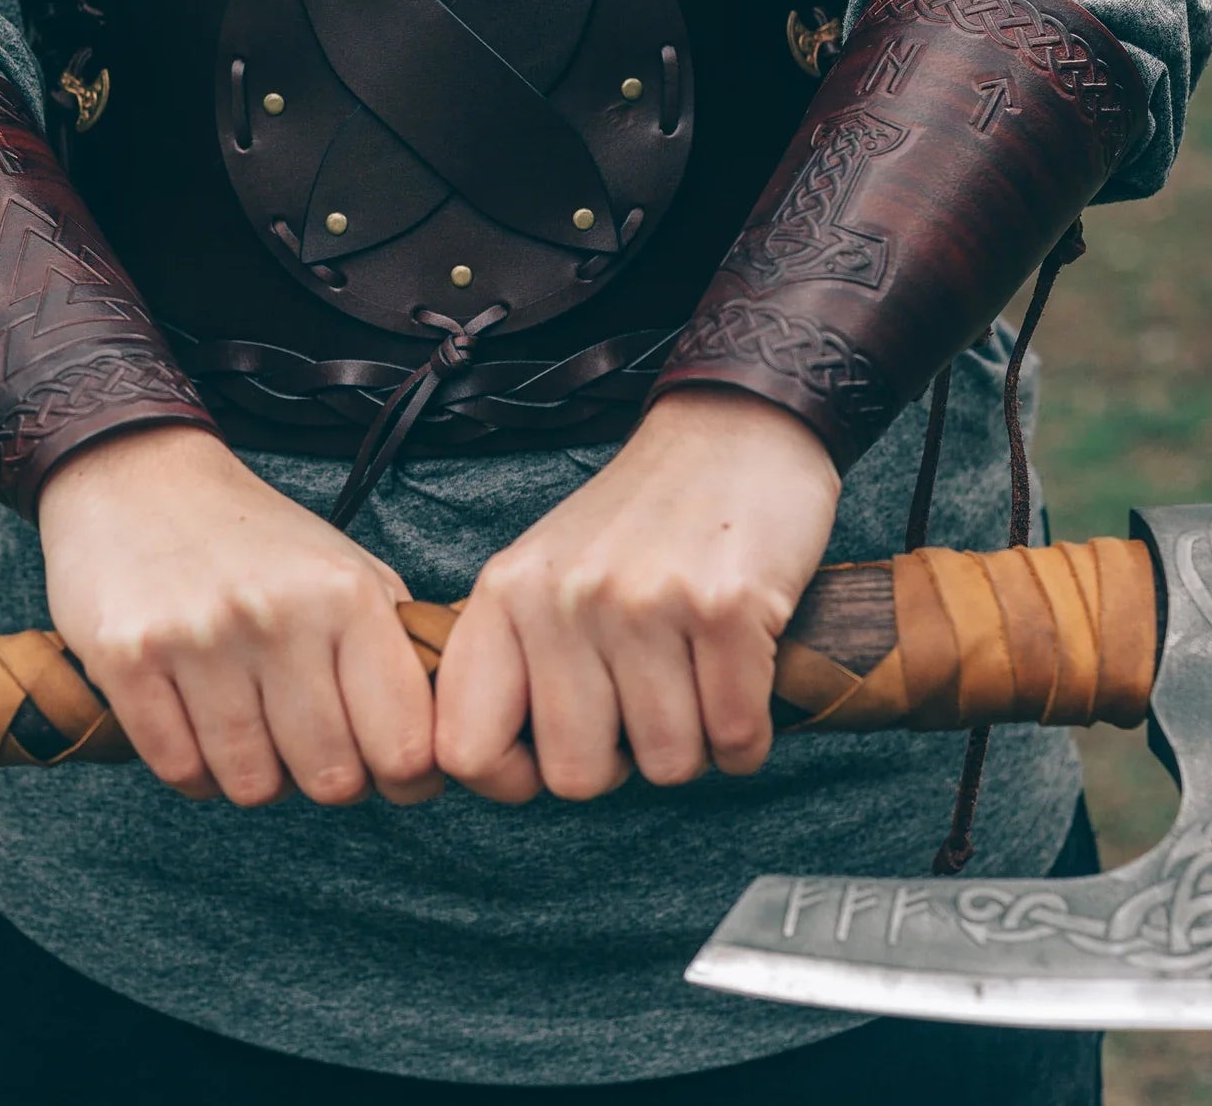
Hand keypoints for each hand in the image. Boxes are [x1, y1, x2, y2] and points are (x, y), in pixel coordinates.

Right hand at [38, 425, 440, 807]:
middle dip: (329, 777)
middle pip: (331, 779)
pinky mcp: (129, 658)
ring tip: (254, 726)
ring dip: (259, 774)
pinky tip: (200, 724)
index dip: (408, 779)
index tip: (396, 773)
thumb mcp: (349, 570)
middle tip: (314, 743)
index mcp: (349, 594)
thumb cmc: (259, 541)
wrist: (142, 478)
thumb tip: (440, 747)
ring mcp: (201, 637)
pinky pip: (180, 771)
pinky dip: (196, 768)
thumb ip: (398, 650)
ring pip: (253, 786)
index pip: (405, 744)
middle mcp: (280, 614)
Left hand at [434, 390, 840, 802]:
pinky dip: (747, 734)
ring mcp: (642, 603)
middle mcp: (562, 598)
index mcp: (505, 593)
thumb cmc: (640, 520)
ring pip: (666, 764)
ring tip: (695, 677)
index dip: (510, 780)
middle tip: (643, 704)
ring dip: (694, 742)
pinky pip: (736, 738)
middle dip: (622, 761)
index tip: (552, 755)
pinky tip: (741, 681)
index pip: (463, 747)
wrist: (734, 431)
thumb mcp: (545, 570)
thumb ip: (518, 657)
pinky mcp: (725, 608)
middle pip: (576, 775)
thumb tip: (507, 773)